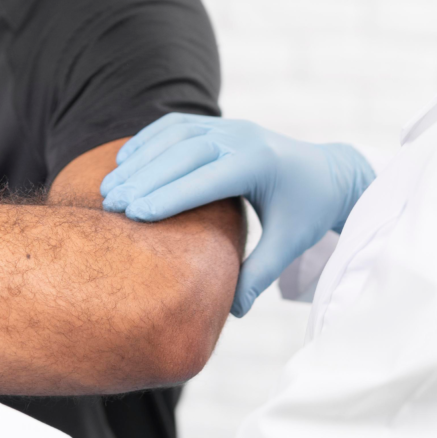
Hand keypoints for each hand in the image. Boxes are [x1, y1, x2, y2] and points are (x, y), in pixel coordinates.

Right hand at [100, 114, 374, 316]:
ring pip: (175, 135)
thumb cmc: (305, 211)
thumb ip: (259, 275)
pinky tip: (123, 162)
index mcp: (260, 164)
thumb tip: (232, 313)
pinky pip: (176, 125)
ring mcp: (230, 126)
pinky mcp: (219, 125)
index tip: (136, 214)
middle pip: (184, 151)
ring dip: (139, 159)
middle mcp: (243, 138)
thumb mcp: (288, 244)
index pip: (208, 177)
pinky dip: (147, 142)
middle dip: (144, 178)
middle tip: (112, 205)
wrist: (326, 173)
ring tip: (109, 189)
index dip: (170, 194)